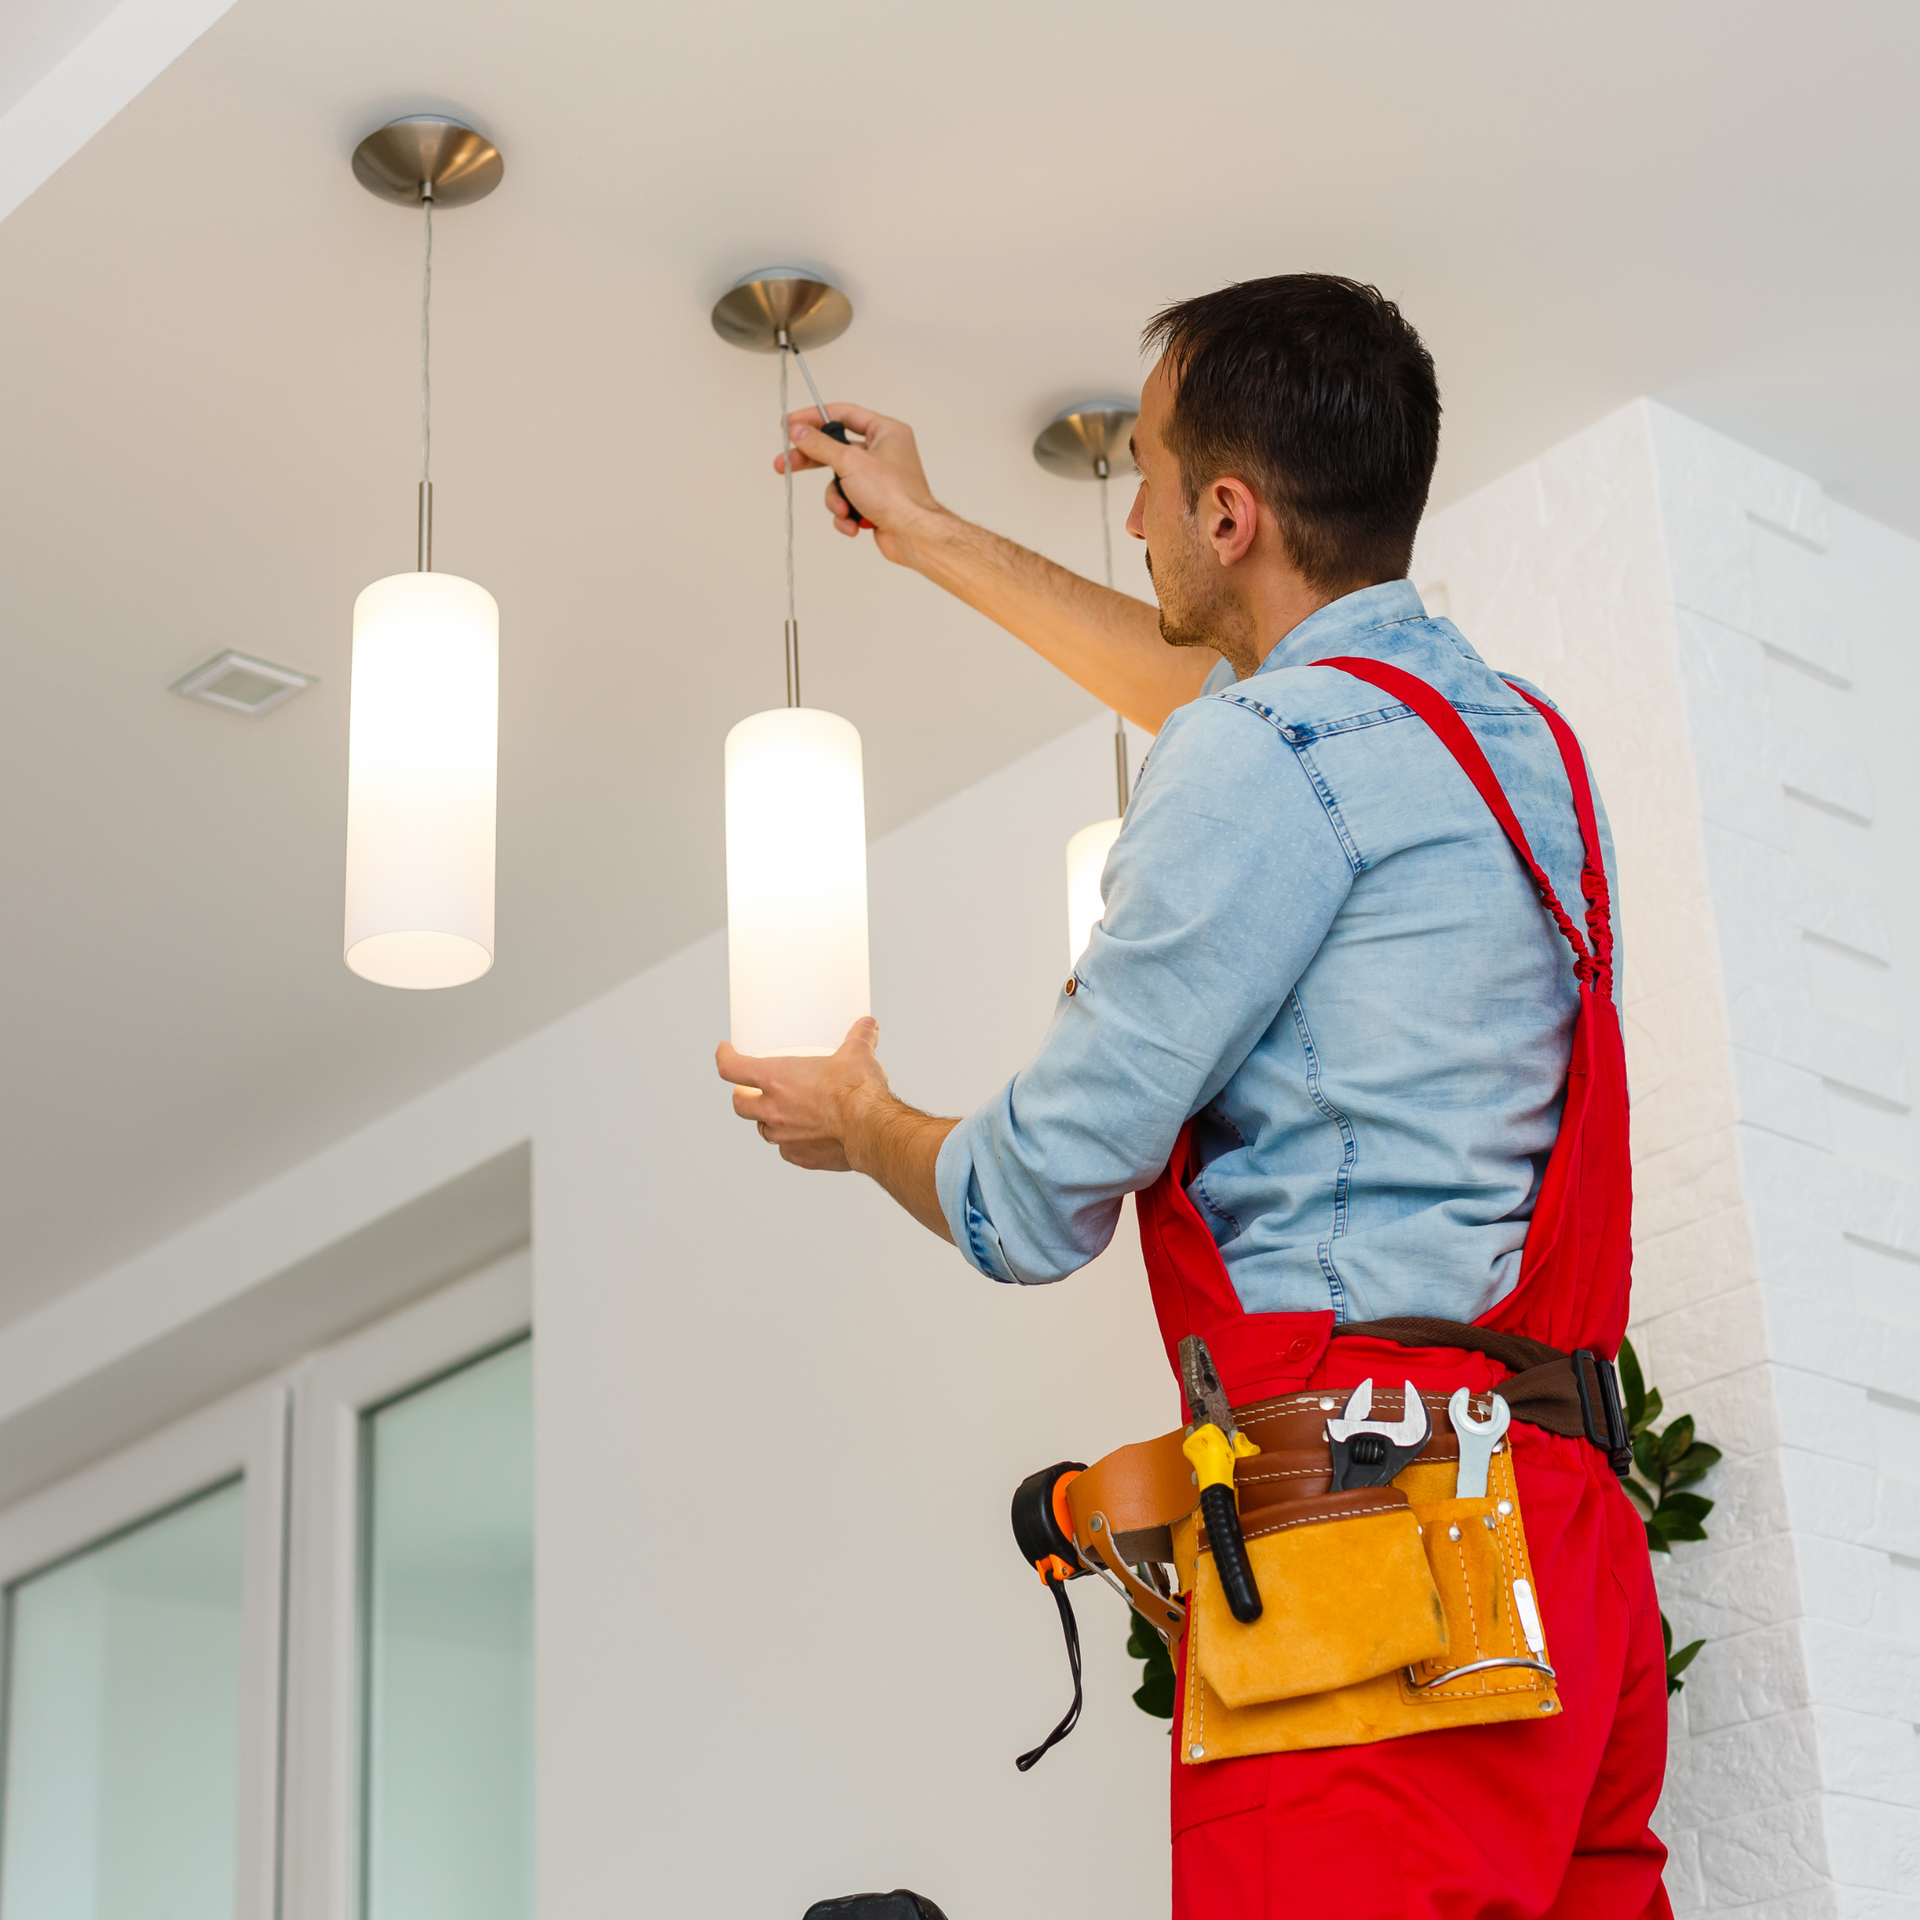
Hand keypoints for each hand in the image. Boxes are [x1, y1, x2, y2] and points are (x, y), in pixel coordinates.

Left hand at [716, 1017, 958, 1239]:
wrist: (870, 1128)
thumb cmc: (857, 1091)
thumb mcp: (857, 1053)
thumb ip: (859, 1037)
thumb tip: (867, 1026)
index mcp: (777, 1078)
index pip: (732, 1068)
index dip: (724, 1057)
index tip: (725, 1052)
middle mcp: (773, 1109)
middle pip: (739, 1103)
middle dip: (741, 1095)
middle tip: (750, 1089)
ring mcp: (783, 1136)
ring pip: (762, 1129)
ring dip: (768, 1120)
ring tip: (785, 1112)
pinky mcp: (799, 1156)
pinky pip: (786, 1149)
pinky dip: (791, 1142)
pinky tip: (807, 1135)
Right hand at [774, 404, 943, 562]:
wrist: (912, 535)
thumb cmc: (896, 496)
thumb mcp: (850, 462)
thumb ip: (820, 445)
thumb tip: (799, 432)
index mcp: (886, 431)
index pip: (843, 414)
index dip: (813, 417)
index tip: (790, 425)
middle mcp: (883, 452)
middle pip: (835, 449)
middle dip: (811, 462)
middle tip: (785, 464)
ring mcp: (878, 478)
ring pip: (838, 481)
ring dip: (835, 498)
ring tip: (843, 508)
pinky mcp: (873, 502)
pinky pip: (846, 502)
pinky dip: (845, 514)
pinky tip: (853, 523)